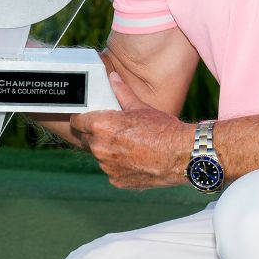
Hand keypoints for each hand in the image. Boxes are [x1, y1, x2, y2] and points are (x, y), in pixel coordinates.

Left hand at [71, 72, 189, 188]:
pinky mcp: (116, 180)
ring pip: (100, 156)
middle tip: (113, 130)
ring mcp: (107, 167)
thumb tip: (113, 78)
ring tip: (129, 145)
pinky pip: (111, 170)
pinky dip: (119, 165)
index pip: (76, 121)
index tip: (88, 118)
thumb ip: (122, 93)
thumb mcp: (141, 107)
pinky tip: (135, 159)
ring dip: (108, 151)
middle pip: (86, 139)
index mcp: (101, 126)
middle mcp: (99, 148)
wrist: (181, 155)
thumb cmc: (162, 129)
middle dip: (95, 134)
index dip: (81, 118)